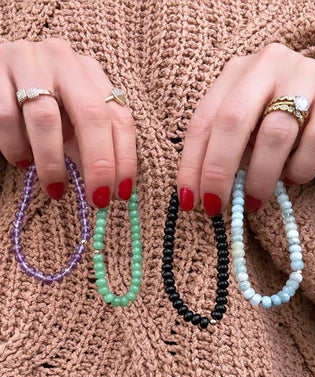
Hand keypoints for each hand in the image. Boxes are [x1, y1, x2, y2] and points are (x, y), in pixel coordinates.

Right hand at [0, 38, 135, 205]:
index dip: (125, 158)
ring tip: (54, 188)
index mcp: (91, 74)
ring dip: (52, 162)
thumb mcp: (70, 124)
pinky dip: (16, 147)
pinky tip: (21, 161)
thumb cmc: (39, 107)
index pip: (119, 116)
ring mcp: (29, 60)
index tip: (121, 194)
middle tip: (96, 199)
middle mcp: (64, 61)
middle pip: (91, 114)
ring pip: (45, 118)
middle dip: (98, 163)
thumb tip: (112, 190)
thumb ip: (90, 149)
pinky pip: (7, 117)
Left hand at [178, 43, 314, 214]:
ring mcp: (302, 76)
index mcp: (236, 73)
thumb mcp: (247, 123)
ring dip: (260, 177)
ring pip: (274, 134)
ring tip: (256, 199)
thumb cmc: (279, 115)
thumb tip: (205, 193)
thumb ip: (227, 146)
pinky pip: (314, 141)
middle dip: (218, 171)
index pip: (203, 121)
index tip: (188, 200)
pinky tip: (292, 177)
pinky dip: (299, 169)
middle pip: (231, 121)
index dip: (191, 164)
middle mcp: (266, 66)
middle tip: (217, 206)